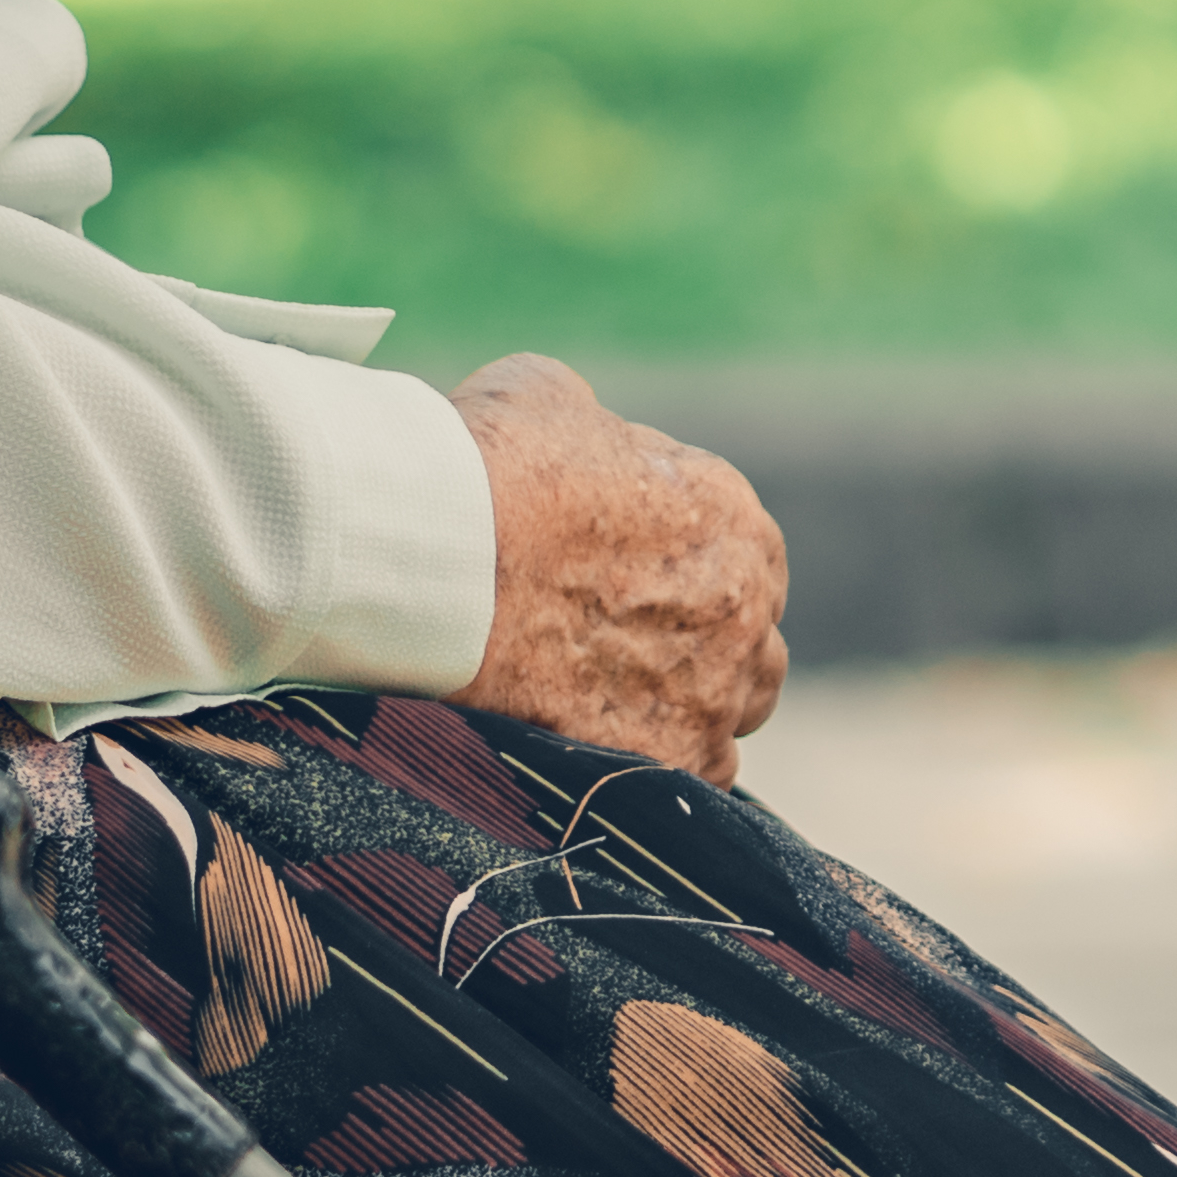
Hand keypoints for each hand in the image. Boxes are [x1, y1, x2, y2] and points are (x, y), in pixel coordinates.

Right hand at [450, 354, 791, 778]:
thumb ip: (591, 430)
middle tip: (624, 649)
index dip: (688, 570)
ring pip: (730, 711)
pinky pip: (692, 778)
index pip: (740, 553)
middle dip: (703, 642)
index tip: (634, 585)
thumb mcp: (545, 398)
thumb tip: (583, 445)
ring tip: (608, 706)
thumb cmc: (480, 469)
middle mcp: (744, 607)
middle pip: (748, 638)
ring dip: (688, 708)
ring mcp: (712, 691)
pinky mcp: (666, 762)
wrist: (428, 561)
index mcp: (730, 516)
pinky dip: (659, 768)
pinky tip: (603, 755)